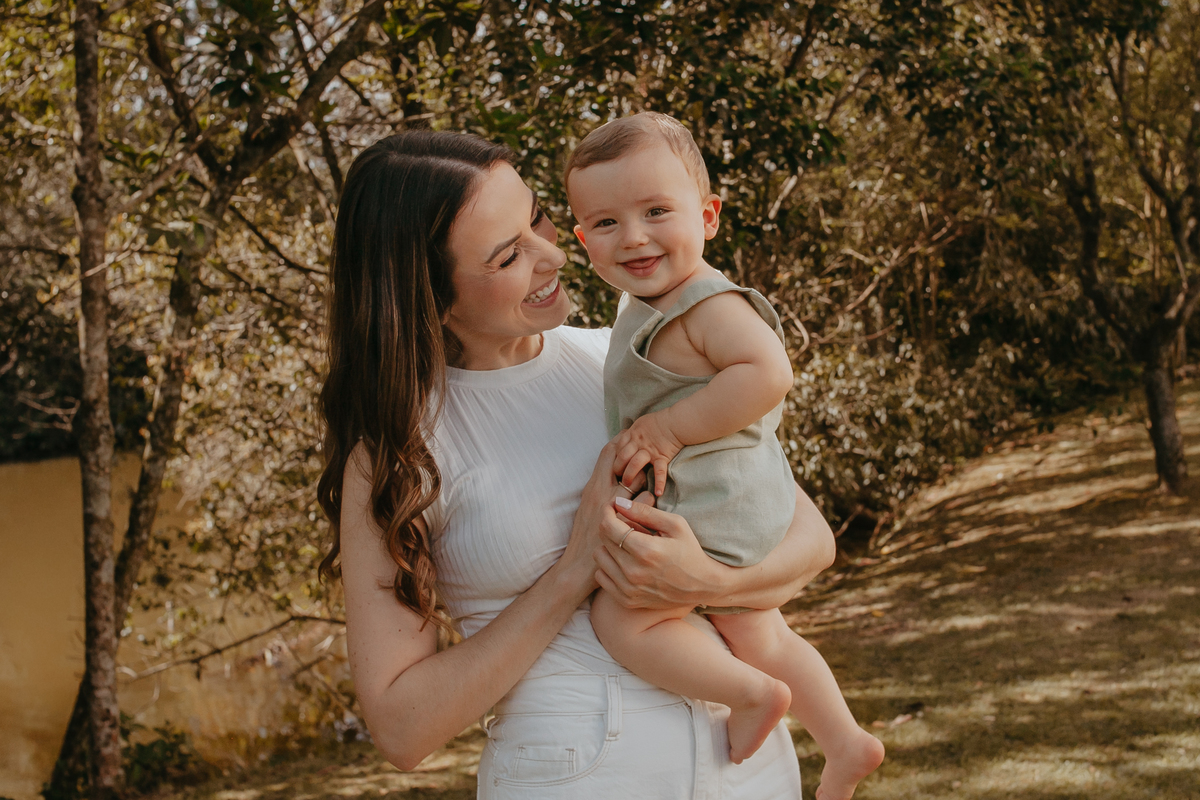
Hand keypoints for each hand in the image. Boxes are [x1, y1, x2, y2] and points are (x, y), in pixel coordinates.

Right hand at [561, 442, 650, 594]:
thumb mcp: (588, 508)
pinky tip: (651, 517)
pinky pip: (647, 506)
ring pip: (641, 483)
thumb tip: (617, 475)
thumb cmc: (585, 538)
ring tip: (648, 496)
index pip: (608, 452)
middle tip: (649, 460)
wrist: (577, 569)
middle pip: (627, 461)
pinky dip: (651, 508)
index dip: (622, 441)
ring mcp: (613, 508)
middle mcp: (602, 492)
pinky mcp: (624, 522)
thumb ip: (601, 490)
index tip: (634, 437)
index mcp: (592, 486)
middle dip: (639, 459)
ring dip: (648, 486)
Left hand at [593, 497, 719, 609]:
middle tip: (627, 526)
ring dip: (608, 547)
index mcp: (646, 550)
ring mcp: (629, 589)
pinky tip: (625, 562)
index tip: (613, 507)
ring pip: (599, 558)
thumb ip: (644, 511)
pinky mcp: (627, 600)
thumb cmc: (690, 550)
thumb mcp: (675, 524)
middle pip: (602, 540)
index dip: (607, 512)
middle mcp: (633, 572)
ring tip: (627, 545)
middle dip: (611, 528)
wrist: (703, 586)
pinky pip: (601, 577)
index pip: (608, 526)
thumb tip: (618, 502)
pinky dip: (609, 567)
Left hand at [613, 411, 684, 495]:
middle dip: (618, 468)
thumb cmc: (658, 422)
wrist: (676, 422)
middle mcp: (638, 443)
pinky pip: (660, 471)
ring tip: (628, 484)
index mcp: (632, 434)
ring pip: (635, 463)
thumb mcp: (640, 423)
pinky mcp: (662, 456)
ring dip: (630, 475)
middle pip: (622, 456)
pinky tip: (658, 493)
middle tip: (617, 477)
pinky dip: (660, 482)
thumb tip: (624, 439)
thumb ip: (632, 433)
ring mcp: (650, 450)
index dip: (614, 457)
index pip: (617, 447)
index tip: (612, 466)